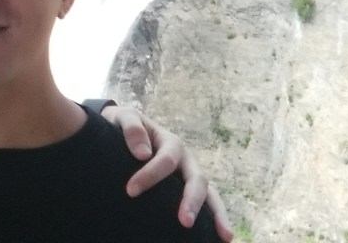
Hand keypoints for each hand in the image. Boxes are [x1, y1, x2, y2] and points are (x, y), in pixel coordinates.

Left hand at [101, 105, 233, 241]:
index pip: (165, 161)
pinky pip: (207, 203)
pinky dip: (215, 219)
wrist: (123, 130)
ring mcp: (190, 175)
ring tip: (225, 237)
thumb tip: (143, 153)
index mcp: (170, 142)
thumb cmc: (123, 125)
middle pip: (197, 179)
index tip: (130, 190)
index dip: (149, 175)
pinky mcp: (188, 188)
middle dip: (192, 201)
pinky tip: (221, 239)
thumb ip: (132, 129)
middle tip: (184, 222)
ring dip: (217, 214)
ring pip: (210, 194)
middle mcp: (186, 160)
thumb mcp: (123, 117)